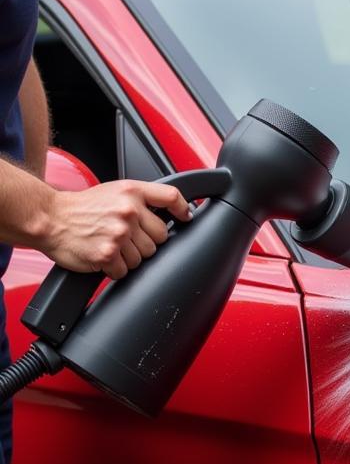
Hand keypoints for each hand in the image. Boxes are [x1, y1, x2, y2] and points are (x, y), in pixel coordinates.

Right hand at [39, 180, 192, 279]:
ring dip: (130, 257)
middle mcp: (128, 211)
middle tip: (124, 235)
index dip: (183, 209)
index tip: (186, 217)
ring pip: (145, 257)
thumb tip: (175, 212)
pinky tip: (103, 255)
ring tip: (111, 244)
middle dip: (146, 241)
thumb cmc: (82, 208)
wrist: (49, 219)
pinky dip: (115, 269)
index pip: (171, 197)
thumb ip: (143, 200)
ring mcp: (118, 233)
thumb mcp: (115, 192)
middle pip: (161, 237)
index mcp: (132, 192)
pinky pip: (126, 271)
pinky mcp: (108, 254)